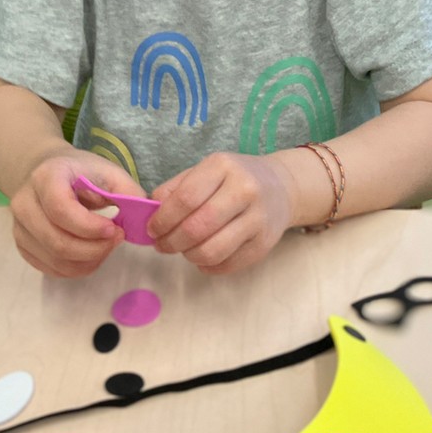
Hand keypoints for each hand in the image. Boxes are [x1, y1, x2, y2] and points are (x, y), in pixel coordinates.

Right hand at [11, 149, 146, 277]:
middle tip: (117, 240)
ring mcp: (20, 227)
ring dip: (88, 261)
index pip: (61, 210)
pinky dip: (76, 268)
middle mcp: (24, 203)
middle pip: (57, 241)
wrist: (46, 173)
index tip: (115, 229)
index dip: (90, 227)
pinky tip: (92, 254)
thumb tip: (144, 219)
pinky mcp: (23, 246)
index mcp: (45, 177)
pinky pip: (50, 269)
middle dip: (94, 249)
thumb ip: (128, 192)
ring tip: (107, 247)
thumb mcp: (108, 172)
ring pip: (54, 260)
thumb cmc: (80, 172)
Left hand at [148, 152, 293, 273]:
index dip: (163, 219)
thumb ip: (175, 189)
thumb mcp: (205, 171)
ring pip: (212, 251)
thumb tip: (150, 213)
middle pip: (197, 227)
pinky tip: (203, 257)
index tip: (152, 230)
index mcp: (223, 166)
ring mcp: (258, 218)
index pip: (185, 198)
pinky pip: (228, 264)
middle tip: (162, 245)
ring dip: (189, 256)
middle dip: (172, 242)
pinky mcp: (265, 243)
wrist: (281, 187)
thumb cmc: (233, 179)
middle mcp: (244, 190)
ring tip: (184, 250)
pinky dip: (208, 266)